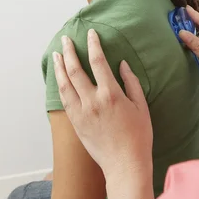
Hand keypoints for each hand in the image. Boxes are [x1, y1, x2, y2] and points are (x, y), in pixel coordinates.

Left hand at [52, 30, 152, 179]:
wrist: (125, 165)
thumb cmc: (138, 136)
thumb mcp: (141, 106)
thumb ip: (131, 82)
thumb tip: (122, 64)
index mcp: (111, 94)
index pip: (98, 61)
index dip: (93, 44)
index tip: (91, 34)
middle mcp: (92, 101)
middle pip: (75, 69)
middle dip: (69, 51)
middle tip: (66, 39)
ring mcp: (81, 113)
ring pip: (65, 84)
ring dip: (59, 67)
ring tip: (56, 54)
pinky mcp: (76, 123)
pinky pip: (64, 100)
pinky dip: (60, 86)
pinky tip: (59, 78)